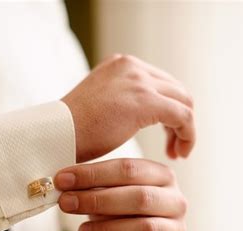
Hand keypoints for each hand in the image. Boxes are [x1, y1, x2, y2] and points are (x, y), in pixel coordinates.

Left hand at [55, 158, 186, 230]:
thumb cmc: (123, 206)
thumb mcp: (110, 189)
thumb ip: (93, 184)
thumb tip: (63, 182)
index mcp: (161, 175)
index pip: (128, 169)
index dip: (92, 174)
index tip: (62, 180)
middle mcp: (175, 201)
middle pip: (140, 197)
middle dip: (98, 200)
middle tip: (66, 203)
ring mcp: (178, 230)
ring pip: (146, 230)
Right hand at [62, 54, 194, 162]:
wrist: (55, 136)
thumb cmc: (73, 130)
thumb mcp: (101, 105)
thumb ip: (122, 100)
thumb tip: (139, 112)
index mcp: (120, 64)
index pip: (160, 82)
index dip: (169, 108)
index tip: (166, 133)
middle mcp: (131, 65)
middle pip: (176, 89)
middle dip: (180, 119)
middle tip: (174, 146)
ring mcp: (138, 80)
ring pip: (184, 101)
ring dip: (185, 128)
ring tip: (177, 152)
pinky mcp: (145, 100)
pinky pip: (183, 116)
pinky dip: (187, 135)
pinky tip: (179, 154)